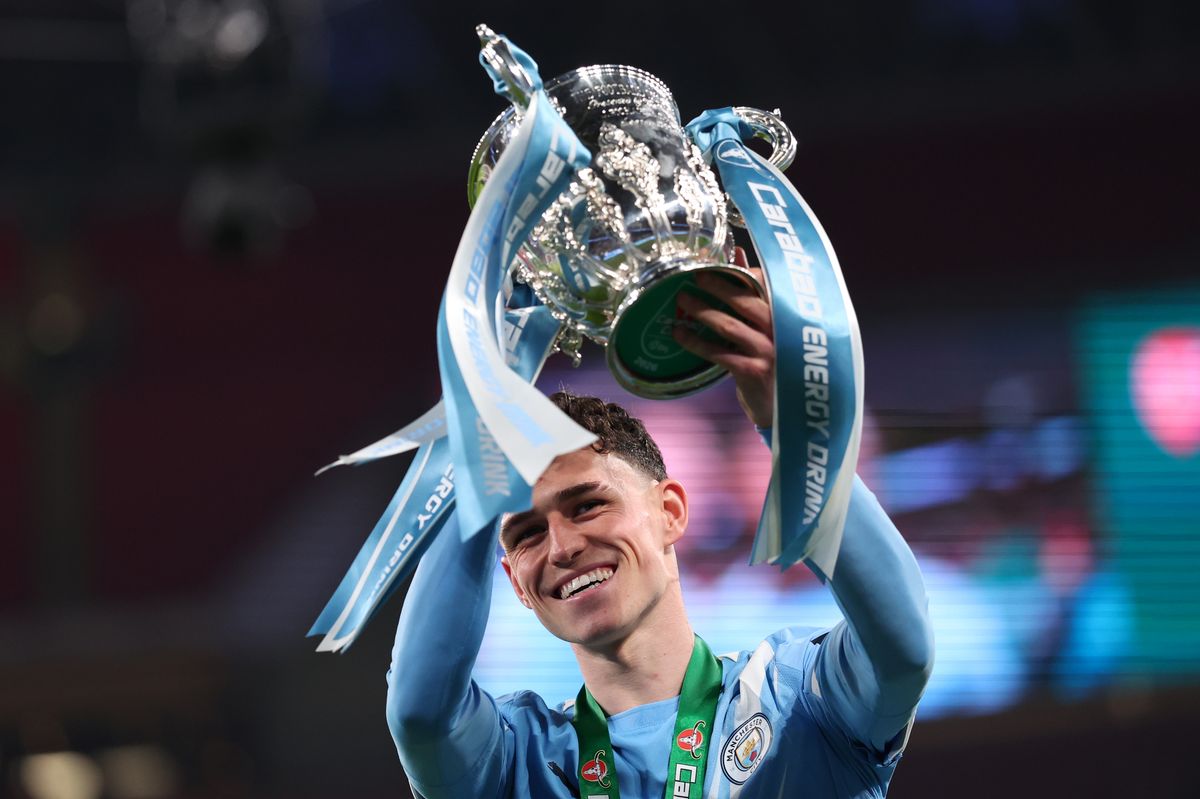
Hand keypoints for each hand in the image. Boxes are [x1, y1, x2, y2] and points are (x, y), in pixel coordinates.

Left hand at [672, 247, 774, 427]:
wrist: (784, 404)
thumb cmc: (772, 355)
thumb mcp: (768, 321)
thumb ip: (753, 288)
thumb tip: (737, 251)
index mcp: (785, 311)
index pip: (764, 282)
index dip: (739, 269)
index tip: (713, 261)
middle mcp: (781, 328)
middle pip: (746, 300)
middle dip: (718, 286)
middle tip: (693, 275)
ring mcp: (768, 351)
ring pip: (729, 325)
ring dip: (702, 311)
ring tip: (681, 299)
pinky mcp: (753, 371)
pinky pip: (719, 353)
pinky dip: (697, 342)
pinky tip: (679, 334)